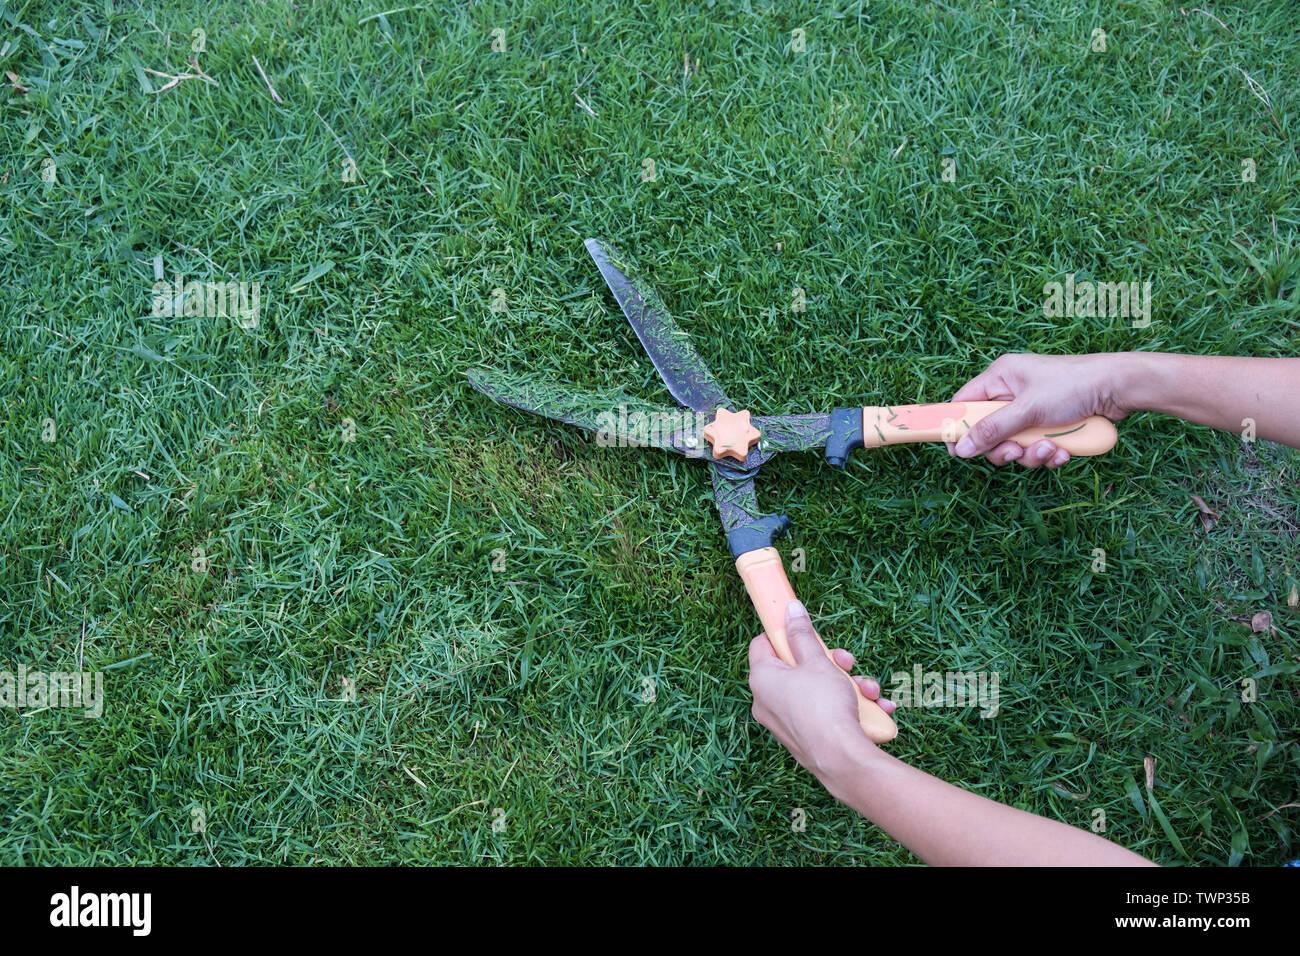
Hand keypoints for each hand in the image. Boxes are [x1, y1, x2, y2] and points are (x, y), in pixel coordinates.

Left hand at [748, 600, 894, 779]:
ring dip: (847, 685)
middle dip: (829, 662)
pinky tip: (875, 708)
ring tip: (869, 690)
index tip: (802, 627)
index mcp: (762, 679)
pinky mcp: (805, 738)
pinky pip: (825, 714)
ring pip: (818, 691)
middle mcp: (767, 701)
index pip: (762, 644)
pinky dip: (848, 708)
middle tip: (846, 662)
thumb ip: (803, 635)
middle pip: (797, 667)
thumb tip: (791, 609)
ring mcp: (786, 722)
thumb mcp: (817, 662)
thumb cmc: (825, 707)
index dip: (783, 632)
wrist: (842, 760)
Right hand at [947, 353, 1133, 468]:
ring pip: (1014, 444)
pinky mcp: (1050, 425)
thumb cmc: (1074, 385)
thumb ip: (993, 429)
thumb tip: (962, 448)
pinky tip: (1064, 451)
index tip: (957, 451)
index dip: (957, 428)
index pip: (964, 403)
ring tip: (1050, 449)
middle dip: (1004, 448)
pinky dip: (1049, 454)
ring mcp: (1032, 411)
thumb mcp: (1029, 409)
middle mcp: (1013, 393)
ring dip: (1031, 454)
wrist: (1120, 388)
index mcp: (1001, 377)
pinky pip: (1036, 448)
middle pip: (988, 431)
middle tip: (1016, 452)